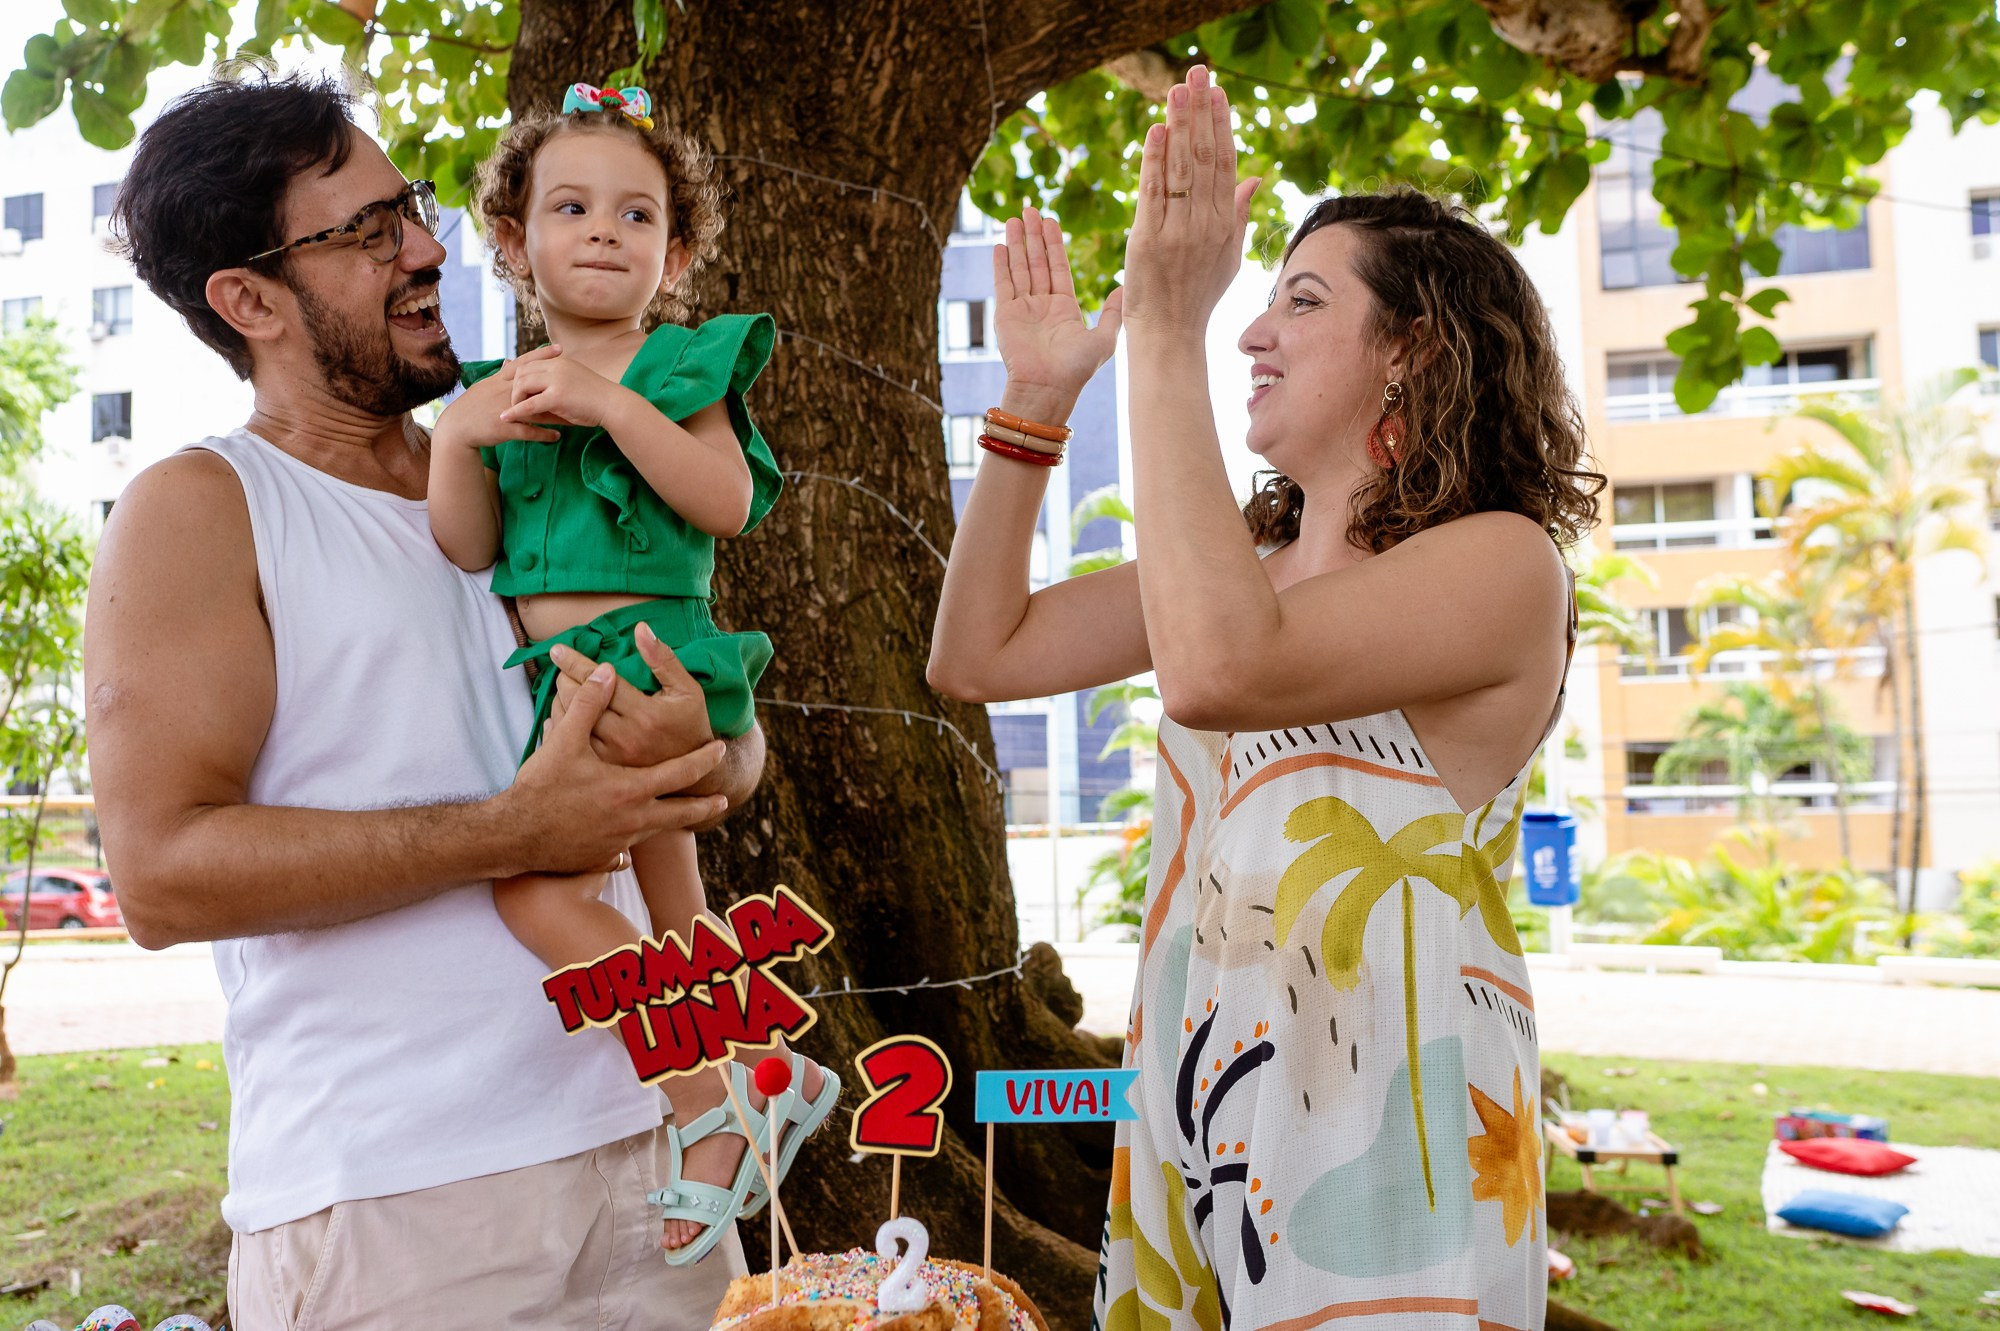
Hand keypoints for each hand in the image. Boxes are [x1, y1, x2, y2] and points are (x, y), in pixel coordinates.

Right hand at [434, 348, 561, 449]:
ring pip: (534, 408)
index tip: (559, 348)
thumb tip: (508, 362)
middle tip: (572, 369)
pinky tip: (557, 436)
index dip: (541, 355)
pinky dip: (542, 434)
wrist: (456, 428)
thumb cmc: (472, 406)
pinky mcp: (504, 428)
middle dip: (552, 375)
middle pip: (531, 382)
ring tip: (573, 410)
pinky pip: (527, 432)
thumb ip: (499, 376)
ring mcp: (504, 410)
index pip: (523, 364)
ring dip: (554, 410)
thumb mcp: (484, 387)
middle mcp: (503, 392)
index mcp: (499, 381)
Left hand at [503, 346, 623, 429]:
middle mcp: (556, 366)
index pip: (529, 362)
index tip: (508, 387)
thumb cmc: (596, 399)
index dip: (516, 375)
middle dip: (513, 387)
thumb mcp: (572, 385)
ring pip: (522, 385)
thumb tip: (535, 394)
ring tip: (513, 410)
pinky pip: (529, 404)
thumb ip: (554, 384)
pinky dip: (515, 411)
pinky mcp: (557, 396)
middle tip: (513, 402)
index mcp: (560, 361)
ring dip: (514, 398)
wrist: (614, 405)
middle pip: (522, 372)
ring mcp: (556, 380)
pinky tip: (506, 418)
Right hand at [503, 661, 728, 874]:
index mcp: (630, 789)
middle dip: (702, 806)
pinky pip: (621, 855)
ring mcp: (617, 844)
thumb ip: (589, 703)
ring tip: (680, 815)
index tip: (720, 750)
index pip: (680, 773)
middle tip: (722, 800)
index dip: (703, 760)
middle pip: (679, 814)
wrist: (513, 836)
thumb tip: (605, 670)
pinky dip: (627, 850)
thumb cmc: (540, 788)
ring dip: (669, 822)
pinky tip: (627, 850)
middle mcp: (632, 820)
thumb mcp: (564, 741)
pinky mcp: (599, 859)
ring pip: (653, 833)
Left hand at [545, 621, 715, 767]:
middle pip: (580, 702)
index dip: (576, 663)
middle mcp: (625, 737)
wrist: (694, 770)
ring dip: (562, 701)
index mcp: (645, 714)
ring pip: (572, 723)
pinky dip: (564, 724)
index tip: (558, 650)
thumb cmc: (690, 724)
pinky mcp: (604, 769)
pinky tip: (566, 712)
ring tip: (564, 687)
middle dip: (565, 680)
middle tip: (562, 669)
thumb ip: (663, 659)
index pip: (601, 682)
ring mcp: (612, 756)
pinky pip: (574, 742)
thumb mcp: (687, 689)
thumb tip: (641, 629)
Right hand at [992, 205, 1123, 407]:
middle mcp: (1042, 305)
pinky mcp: (1006, 315)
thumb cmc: (1076, 370)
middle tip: (1029, 207)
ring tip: (1014, 217)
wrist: (1048, 388)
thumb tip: (1125, 287)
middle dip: (1033, 235)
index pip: (1058, 267)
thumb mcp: (1103, 339)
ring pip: (1019, 267)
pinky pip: (1003, 284)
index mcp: (1064, 308)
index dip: (1054, 244)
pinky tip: (1000, 244)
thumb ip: (1112, 313)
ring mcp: (1022, 309)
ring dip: (1016, 242)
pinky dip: (1001, 264)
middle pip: (1036, 262)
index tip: (1051, 220)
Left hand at [1123, 65, 1260, 333]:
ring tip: (1177, 89)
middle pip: (1204, 158)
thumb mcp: (1228, 256)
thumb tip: (1254, 177)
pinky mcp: (1148, 240)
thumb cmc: (1197, 296)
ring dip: (1179, 125)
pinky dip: (1154, 161)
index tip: (1218, 92)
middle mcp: (1204, 225)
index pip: (1224, 165)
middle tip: (1198, 73)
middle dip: (1201, 112)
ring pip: (1180, 170)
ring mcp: (1176, 232)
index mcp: (1224, 225)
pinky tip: (1156, 130)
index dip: (1221, 126)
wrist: (1169, 334)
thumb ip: (1238, 214)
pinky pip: (1153, 193)